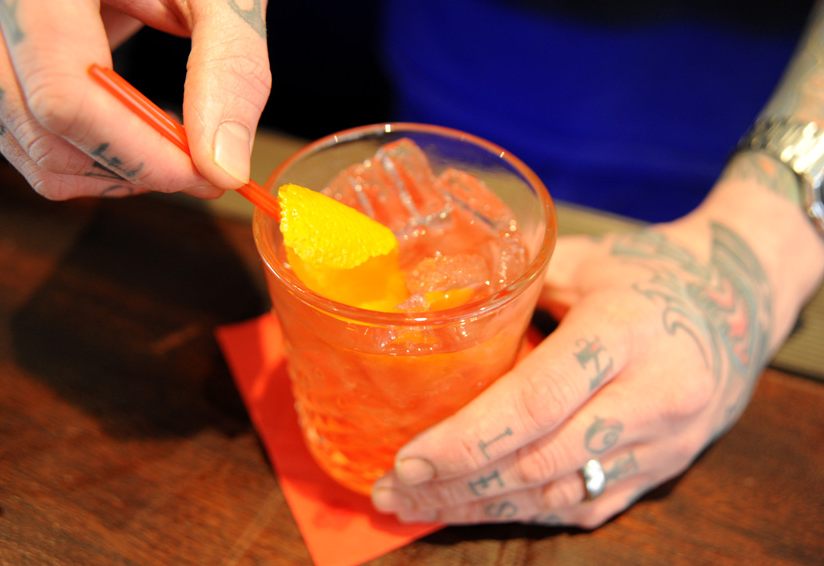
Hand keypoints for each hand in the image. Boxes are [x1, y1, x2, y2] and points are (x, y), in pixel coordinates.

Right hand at [0, 0, 269, 199]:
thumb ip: (228, 66)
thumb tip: (224, 166)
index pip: (66, 97)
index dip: (142, 154)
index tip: (205, 174)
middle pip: (44, 136)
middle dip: (133, 168)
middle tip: (198, 165)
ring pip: (31, 152)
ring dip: (111, 170)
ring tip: (167, 140)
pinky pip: (25, 142)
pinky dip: (87, 157)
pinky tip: (130, 128)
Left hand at [371, 215, 771, 527]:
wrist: (737, 305)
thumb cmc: (651, 273)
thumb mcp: (585, 260)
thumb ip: (515, 279)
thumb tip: (433, 301)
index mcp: (626, 332)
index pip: (540, 399)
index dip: (469, 438)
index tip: (408, 459)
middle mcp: (651, 397)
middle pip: (540, 463)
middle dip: (457, 486)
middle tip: (392, 491)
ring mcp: (661, 445)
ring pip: (557, 497)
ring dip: (480, 509)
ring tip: (415, 508)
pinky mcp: (660, 471)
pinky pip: (583, 507)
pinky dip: (521, 513)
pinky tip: (472, 507)